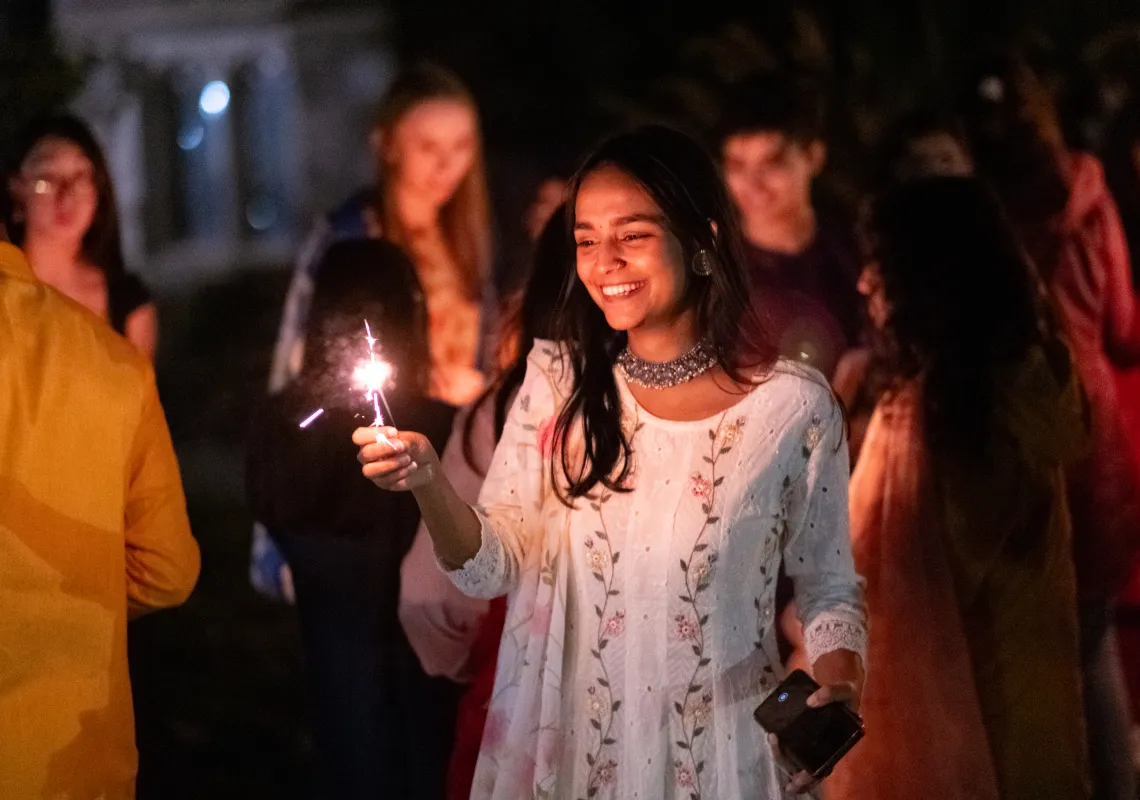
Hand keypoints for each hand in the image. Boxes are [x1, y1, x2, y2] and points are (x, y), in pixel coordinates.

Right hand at [353, 427, 439, 490]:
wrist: (427, 465)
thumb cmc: (416, 447)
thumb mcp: (414, 439)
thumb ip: (404, 440)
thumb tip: (396, 444)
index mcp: (372, 440)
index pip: (359, 436)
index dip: (373, 434)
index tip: (394, 432)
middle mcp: (368, 456)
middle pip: (364, 454)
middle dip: (384, 449)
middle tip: (402, 446)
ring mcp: (374, 471)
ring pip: (369, 470)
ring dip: (391, 464)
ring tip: (408, 459)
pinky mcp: (383, 483)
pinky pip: (385, 480)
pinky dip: (400, 472)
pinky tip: (411, 467)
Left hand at [769, 680, 859, 794]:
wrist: (842, 684)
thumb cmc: (846, 694)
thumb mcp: (845, 691)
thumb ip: (832, 693)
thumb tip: (811, 701)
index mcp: (836, 746)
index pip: (822, 770)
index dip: (808, 780)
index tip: (794, 784)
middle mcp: (822, 748)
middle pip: (803, 766)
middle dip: (788, 765)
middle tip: (775, 746)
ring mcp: (811, 740)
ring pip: (794, 757)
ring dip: (781, 754)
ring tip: (772, 738)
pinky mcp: (802, 730)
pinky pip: (789, 742)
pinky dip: (780, 744)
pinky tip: (773, 737)